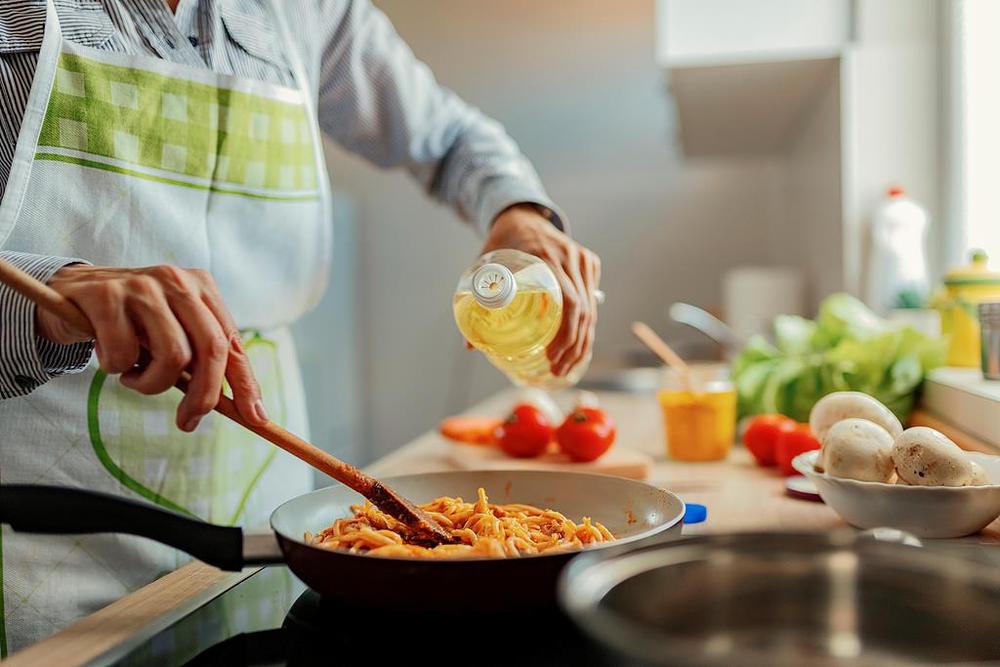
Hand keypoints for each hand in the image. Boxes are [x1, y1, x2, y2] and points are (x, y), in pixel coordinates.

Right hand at [38, 265, 266, 431]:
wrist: (72, 292)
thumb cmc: (131, 322)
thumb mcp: (172, 333)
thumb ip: (200, 360)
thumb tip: (241, 409)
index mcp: (202, 287)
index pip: (233, 342)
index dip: (246, 383)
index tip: (255, 417)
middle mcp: (178, 281)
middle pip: (211, 349)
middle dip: (204, 396)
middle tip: (187, 421)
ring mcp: (143, 285)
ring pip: (173, 356)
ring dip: (151, 384)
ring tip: (134, 377)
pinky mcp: (107, 296)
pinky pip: (125, 354)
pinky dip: (116, 369)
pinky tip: (110, 358)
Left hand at [481, 204, 600, 375]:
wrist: (522, 216)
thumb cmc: (501, 244)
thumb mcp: (485, 266)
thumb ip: (477, 301)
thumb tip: (471, 346)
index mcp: (545, 256)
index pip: (568, 301)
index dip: (564, 334)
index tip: (551, 356)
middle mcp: (570, 256)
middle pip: (584, 311)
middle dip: (573, 347)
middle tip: (558, 370)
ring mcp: (583, 258)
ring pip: (592, 309)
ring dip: (582, 342)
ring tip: (567, 366)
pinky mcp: (589, 262)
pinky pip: (592, 299)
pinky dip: (587, 326)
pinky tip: (578, 348)